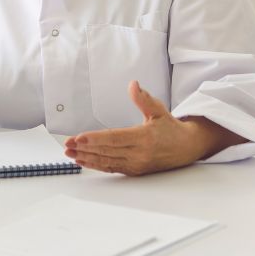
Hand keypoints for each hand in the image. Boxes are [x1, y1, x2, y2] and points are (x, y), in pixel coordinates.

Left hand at [63, 81, 239, 175]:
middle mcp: (139, 153)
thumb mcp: (159, 110)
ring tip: (70, 154)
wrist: (186, 148)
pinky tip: (84, 161)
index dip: (95, 139)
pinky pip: (111, 168)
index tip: (79, 138)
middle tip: (67, 145)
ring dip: (87, 158)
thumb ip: (143, 99)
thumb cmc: (171, 128)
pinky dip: (96, 165)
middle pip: (107, 151)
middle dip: (85, 149)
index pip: (114, 138)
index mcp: (145, 137)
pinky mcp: (134, 170)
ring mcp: (136, 164)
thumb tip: (133, 85)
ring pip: (107, 162)